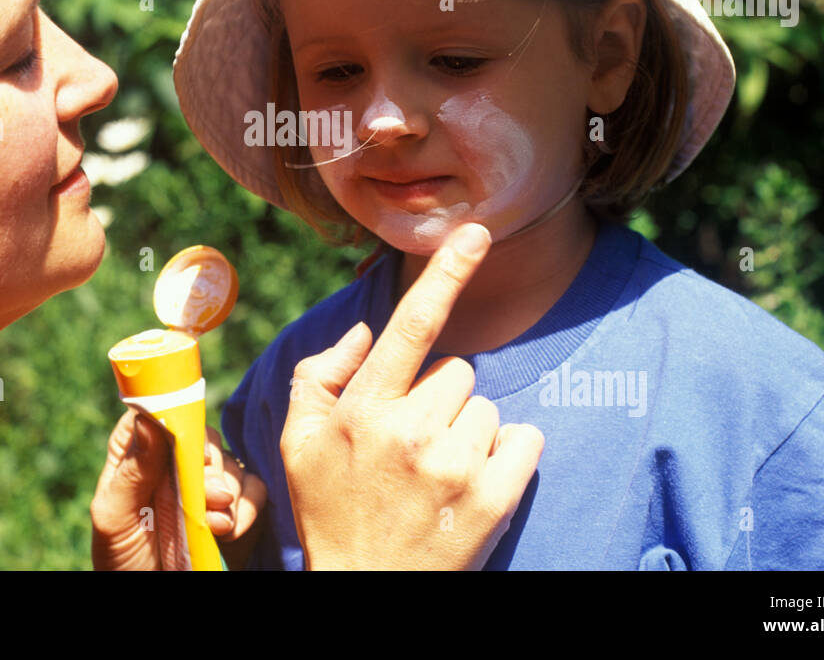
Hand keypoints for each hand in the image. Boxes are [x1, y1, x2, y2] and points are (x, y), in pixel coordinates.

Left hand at [91, 409, 265, 569]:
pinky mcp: (236, 507)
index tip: (190, 446)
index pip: (158, 415)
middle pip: (203, 437)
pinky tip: (229, 531)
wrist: (155, 595)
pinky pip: (256, 490)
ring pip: (232, 464)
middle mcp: (174, 461)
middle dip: (210, 468)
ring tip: (217, 525)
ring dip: (230, 493)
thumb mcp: (114, 517)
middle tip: (210, 497)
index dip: (178, 422)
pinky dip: (249, 509)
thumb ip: (132, 471)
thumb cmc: (122, 559)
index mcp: (138, 454)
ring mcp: (207, 484)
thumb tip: (149, 419)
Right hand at [280, 222, 544, 569]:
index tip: (477, 232)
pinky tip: (473, 485)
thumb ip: (321, 375)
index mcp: (363, 408)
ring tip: (437, 474)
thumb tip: (366, 328)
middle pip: (458, 370)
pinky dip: (509, 456)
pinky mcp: (493, 498)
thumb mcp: (297, 441)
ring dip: (470, 431)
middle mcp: (409, 430)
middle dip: (441, 399)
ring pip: (489, 406)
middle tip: (413, 445)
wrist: (366, 591)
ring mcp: (454, 465)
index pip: (411, 325)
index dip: (445, 273)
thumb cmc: (330, 510)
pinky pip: (525, 439)